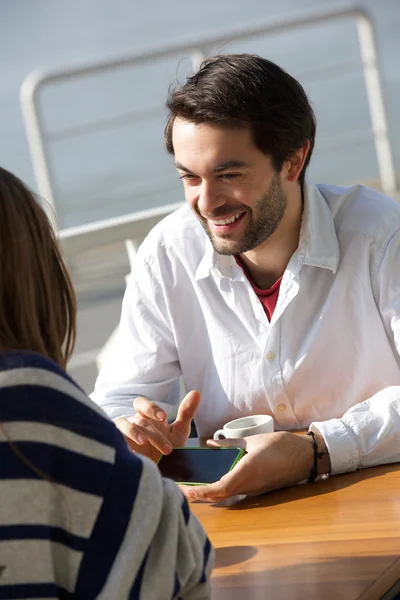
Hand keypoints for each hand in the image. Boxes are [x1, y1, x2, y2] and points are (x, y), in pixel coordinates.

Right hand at [114, 390, 199, 462]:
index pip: (142, 404)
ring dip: (133, 432)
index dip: (151, 408)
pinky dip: (120, 442)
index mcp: (146, 417)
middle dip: (153, 433)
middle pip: (139, 420)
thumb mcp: (178, 431)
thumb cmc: (166, 448)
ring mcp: (122, 435)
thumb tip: (196, 392)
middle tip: (167, 448)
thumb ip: (186, 412)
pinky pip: (113, 440)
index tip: (164, 417)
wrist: (159, 473)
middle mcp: (132, 423)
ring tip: (143, 443)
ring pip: (123, 426)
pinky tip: (130, 451)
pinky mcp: (117, 448)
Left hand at [180, 431, 329, 501]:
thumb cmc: (282, 445)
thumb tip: (210, 444)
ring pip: (228, 495)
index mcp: (248, 471)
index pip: (221, 488)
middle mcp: (250, 485)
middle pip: (221, 496)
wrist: (307, 457)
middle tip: (182, 490)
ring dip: (210, 494)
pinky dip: (221, 489)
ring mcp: (255, 490)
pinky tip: (211, 482)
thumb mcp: (254, 440)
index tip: (188, 492)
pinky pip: (236, 491)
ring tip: (192, 487)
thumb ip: (231, 443)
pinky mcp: (259, 489)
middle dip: (201, 495)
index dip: (203, 493)